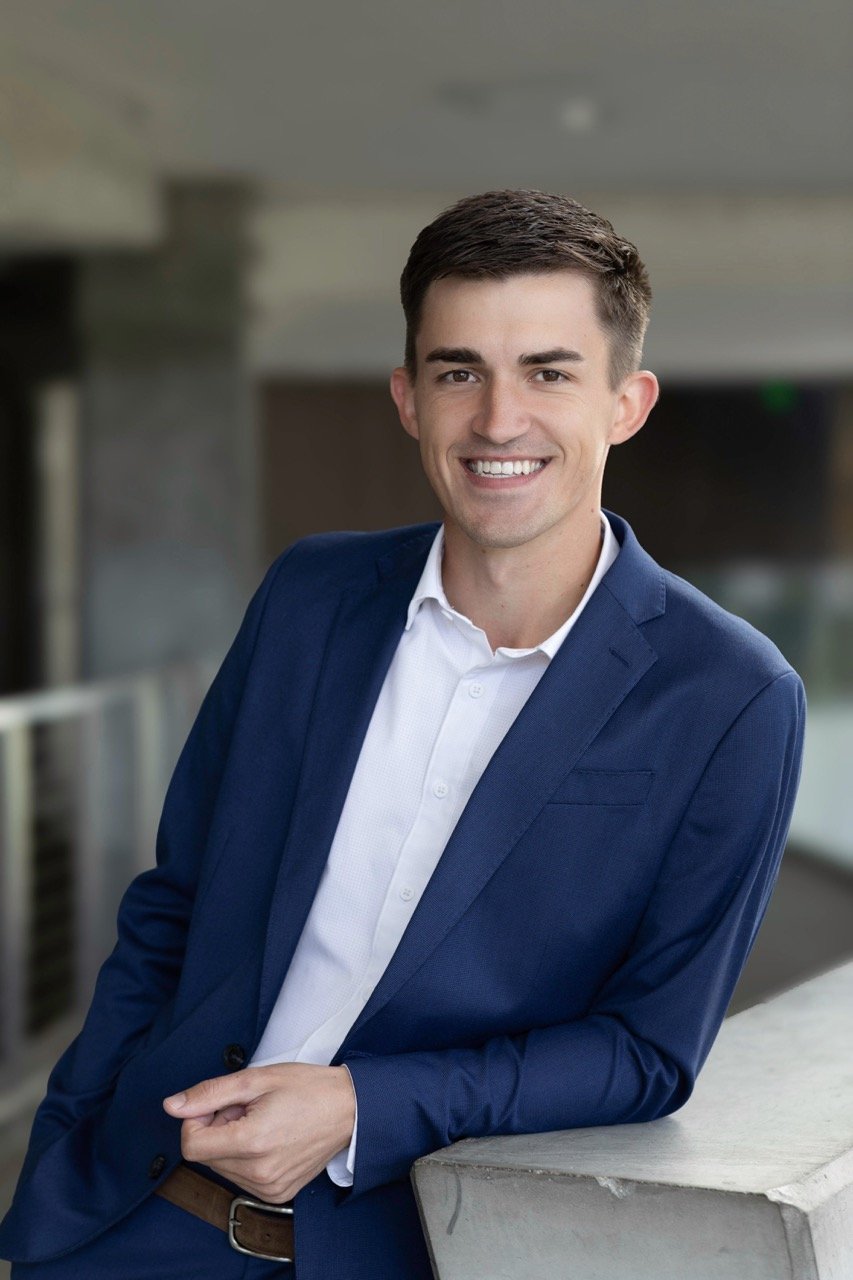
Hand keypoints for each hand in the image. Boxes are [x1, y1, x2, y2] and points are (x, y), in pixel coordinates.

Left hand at [162, 1063, 355, 1202]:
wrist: (349, 1109)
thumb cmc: (308, 1088)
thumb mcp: (256, 1079)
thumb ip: (210, 1093)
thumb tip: (172, 1106)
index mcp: (252, 1142)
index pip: (191, 1145)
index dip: (197, 1119)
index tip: (219, 1104)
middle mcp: (258, 1173)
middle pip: (205, 1155)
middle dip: (218, 1128)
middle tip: (248, 1108)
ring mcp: (269, 1188)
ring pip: (222, 1167)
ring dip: (231, 1143)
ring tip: (262, 1122)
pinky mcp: (276, 1194)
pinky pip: (241, 1178)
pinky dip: (246, 1158)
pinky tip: (269, 1138)